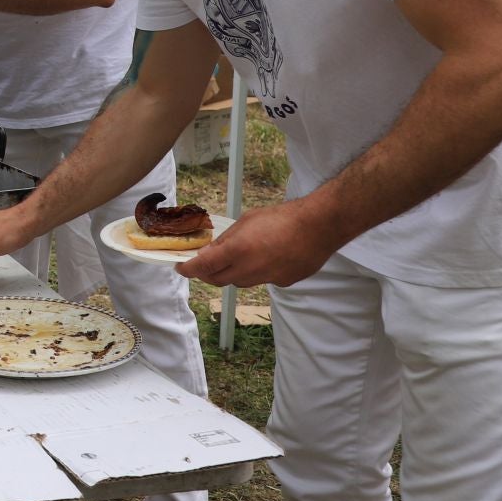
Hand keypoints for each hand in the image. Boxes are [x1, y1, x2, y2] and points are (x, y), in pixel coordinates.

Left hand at [175, 200, 337, 287]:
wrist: (320, 226)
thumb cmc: (282, 217)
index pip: (203, 267)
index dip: (188, 269)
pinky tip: (266, 258)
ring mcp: (268, 279)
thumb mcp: (247, 221)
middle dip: (206, 274)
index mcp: (238, 251)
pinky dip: (257, 272)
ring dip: (232, 273)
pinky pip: (262, 281)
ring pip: (240, 282)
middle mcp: (251, 269)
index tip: (181, 268)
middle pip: (218, 280)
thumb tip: (209, 251)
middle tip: (202, 265)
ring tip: (237, 257)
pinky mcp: (284, 283)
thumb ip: (227, 239)